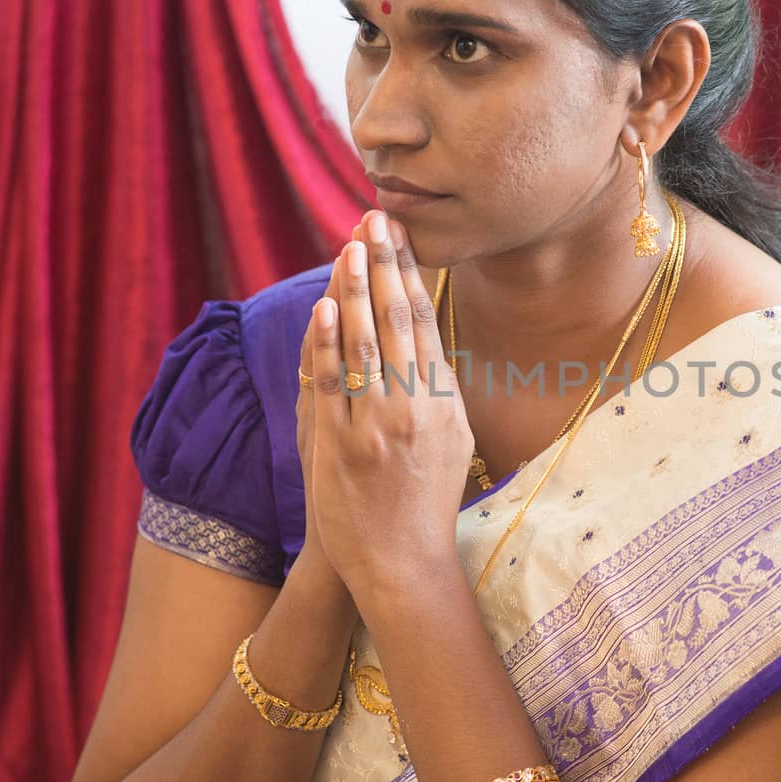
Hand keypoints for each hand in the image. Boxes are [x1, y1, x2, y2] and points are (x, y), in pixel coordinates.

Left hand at [302, 211, 471, 599]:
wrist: (403, 564)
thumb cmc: (427, 501)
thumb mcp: (452, 439)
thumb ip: (437, 388)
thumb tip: (425, 335)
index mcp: (444, 402)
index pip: (426, 324)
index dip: (411, 275)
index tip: (400, 235)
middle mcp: (415, 408)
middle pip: (398, 322)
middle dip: (384, 264)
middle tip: (374, 217)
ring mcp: (377, 426)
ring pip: (367, 344)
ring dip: (358, 288)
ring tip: (350, 244)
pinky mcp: (341, 446)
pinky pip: (333, 384)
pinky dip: (329, 342)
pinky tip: (328, 305)